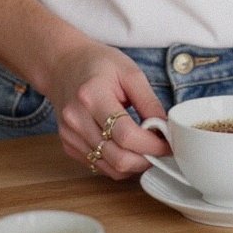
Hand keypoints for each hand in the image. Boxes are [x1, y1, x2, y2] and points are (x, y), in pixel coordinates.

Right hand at [48, 40, 166, 179]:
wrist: (64, 64)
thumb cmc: (98, 63)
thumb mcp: (129, 72)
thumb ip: (148, 102)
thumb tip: (165, 129)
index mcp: (92, 96)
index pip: (126, 134)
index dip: (152, 145)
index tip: (168, 144)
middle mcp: (77, 120)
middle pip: (118, 158)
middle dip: (146, 159)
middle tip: (161, 150)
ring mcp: (70, 136)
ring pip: (110, 169)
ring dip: (134, 165)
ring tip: (146, 148)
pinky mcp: (69, 146)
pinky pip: (100, 166)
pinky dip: (118, 163)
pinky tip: (127, 147)